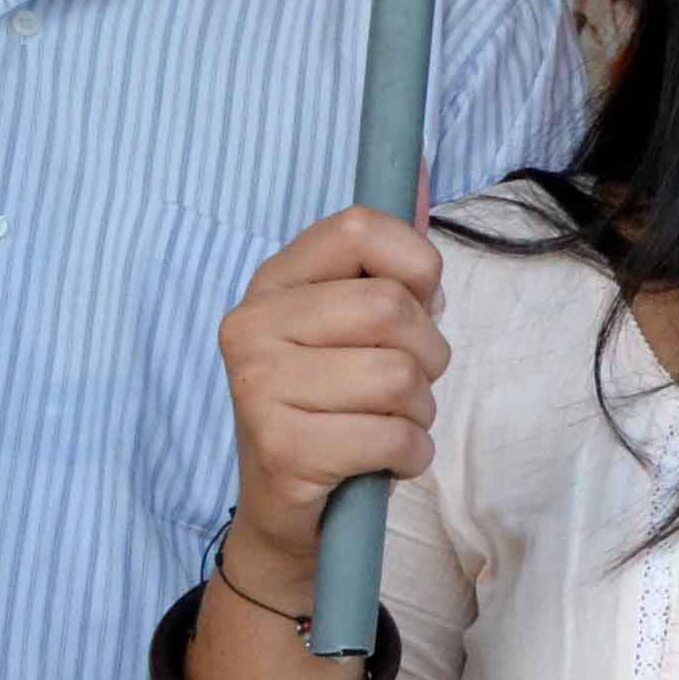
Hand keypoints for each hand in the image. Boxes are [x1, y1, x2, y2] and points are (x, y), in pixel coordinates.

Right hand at [216, 207, 449, 606]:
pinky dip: (409, 455)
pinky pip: (393, 437)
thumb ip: (392, 256)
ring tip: (385, 423)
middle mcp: (251, 327)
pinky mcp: (281, 449)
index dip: (416, 265)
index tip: (416, 301)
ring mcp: (258, 388)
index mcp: (273, 284)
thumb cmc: (338, 405)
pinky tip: (379, 460)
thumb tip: (420, 167)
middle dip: (428, 354)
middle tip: (403, 383)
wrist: (290, 512)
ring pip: (400, 377)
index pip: (359, 227)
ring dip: (418, 411)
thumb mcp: (362, 325)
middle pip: (392, 310)